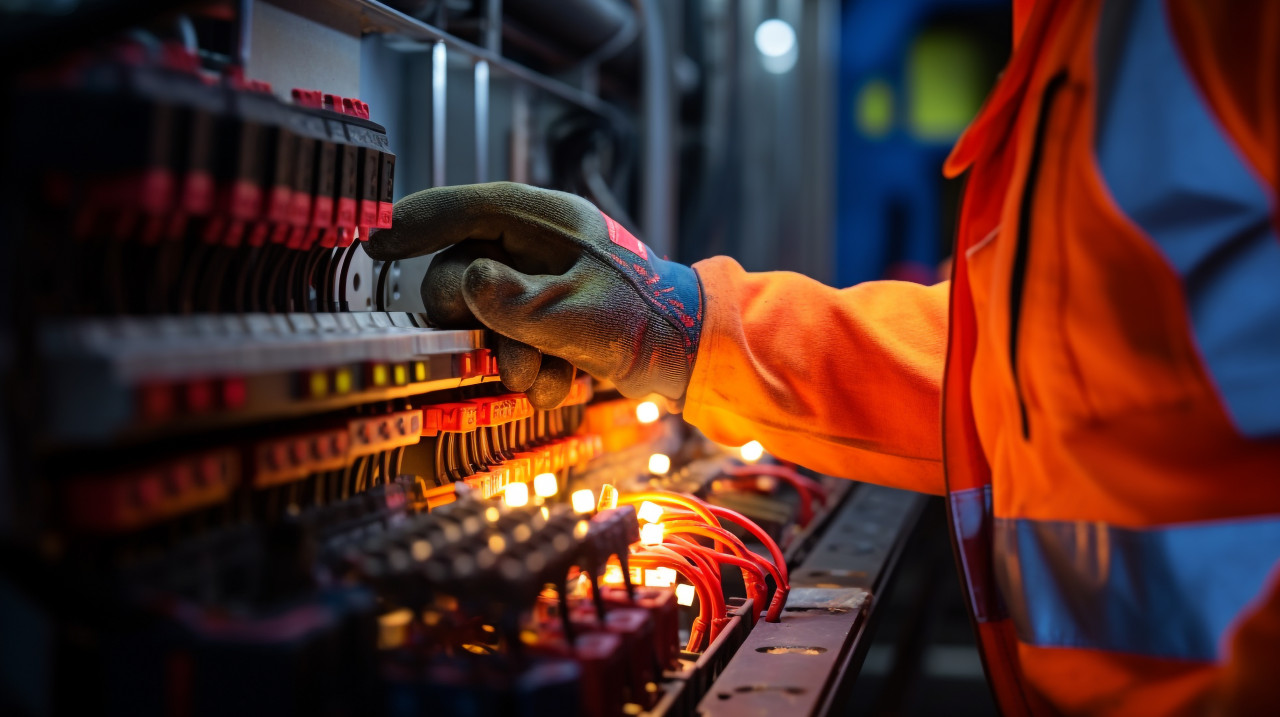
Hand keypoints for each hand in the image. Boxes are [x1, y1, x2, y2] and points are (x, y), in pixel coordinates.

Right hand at [366, 182, 703, 409]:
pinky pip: (517, 341)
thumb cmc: (646, 321)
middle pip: (463, 275)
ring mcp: (546, 283)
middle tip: (508, 362)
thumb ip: (511, 302)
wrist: (696, 357)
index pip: (465, 208)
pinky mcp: (555, 319)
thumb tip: (464, 285)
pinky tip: (568, 383)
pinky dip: (537, 370)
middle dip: (479, 329)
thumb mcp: (574, 313)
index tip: (374, 242)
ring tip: (550, 380)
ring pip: (488, 318)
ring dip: (512, 359)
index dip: (415, 223)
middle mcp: (539, 247)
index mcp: (545, 222)